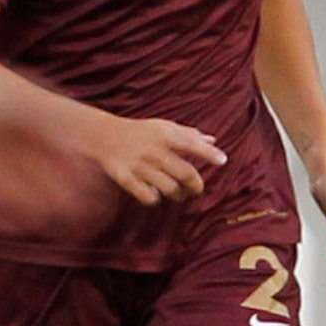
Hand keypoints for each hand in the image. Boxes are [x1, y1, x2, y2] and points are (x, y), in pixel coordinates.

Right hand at [89, 114, 226, 206]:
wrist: (103, 136)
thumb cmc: (140, 131)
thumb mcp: (163, 127)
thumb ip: (188, 135)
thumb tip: (213, 140)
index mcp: (165, 135)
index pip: (192, 144)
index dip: (210, 154)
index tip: (222, 161)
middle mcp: (154, 150)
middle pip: (185, 173)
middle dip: (196, 185)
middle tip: (196, 189)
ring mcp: (139, 166)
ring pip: (170, 188)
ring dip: (177, 194)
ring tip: (177, 193)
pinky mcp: (126, 179)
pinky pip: (148, 197)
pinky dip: (156, 198)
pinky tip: (156, 194)